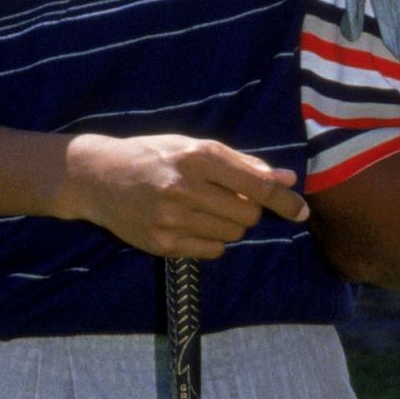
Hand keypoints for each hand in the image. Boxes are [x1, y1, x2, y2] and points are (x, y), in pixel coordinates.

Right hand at [62, 132, 309, 259]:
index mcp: (196, 157)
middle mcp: (183, 187)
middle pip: (248, 215)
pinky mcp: (162, 244)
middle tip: (224, 199)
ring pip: (232, 235)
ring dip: (227, 225)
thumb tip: (286, 180)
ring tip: (201, 209)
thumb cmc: (153, 156)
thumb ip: (242, 164)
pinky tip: (189, 224)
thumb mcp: (194, 148)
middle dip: (246, 210)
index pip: (256, 185)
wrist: (97, 176)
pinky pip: (212, 251)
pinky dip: (210, 241)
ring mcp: (171, 218)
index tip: (302, 211)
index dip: (284, 201)